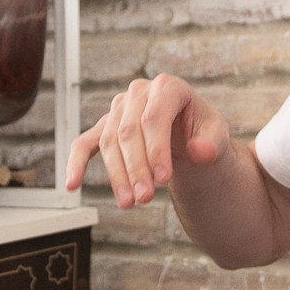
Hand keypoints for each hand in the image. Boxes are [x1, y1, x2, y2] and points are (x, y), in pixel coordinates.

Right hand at [63, 74, 232, 207]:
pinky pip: (84, 143)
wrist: (189, 139)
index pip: (154, 117)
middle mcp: (139, 93)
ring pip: (109, 142)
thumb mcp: (217, 137)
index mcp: (168, 87)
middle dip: (136, 168)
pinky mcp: (105, 127)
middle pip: (129, 132)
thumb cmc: (203, 134)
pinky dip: (76, 163)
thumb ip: (212, 144)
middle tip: (145, 198)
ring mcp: (119, 109)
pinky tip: (72, 185)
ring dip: (117, 175)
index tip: (163, 179)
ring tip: (128, 203)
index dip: (156, 149)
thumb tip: (200, 152)